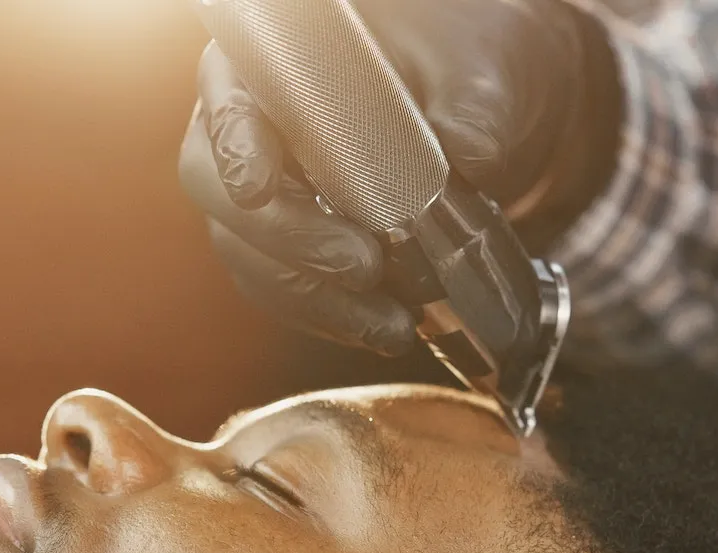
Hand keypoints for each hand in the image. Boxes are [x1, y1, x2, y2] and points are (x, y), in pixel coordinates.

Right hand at [179, 0, 607, 355]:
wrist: (498, 118)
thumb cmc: (474, 70)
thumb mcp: (484, 75)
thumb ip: (470, 113)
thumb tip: (468, 160)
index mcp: (282, 61)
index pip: (229, 98)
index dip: (234, 145)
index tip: (259, 188)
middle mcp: (258, 126)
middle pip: (218, 188)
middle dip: (286, 238)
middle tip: (361, 264)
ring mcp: (270, 194)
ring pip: (250, 254)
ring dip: (312, 296)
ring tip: (386, 320)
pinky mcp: (294, 250)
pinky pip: (287, 291)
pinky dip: (332, 316)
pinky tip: (381, 327)